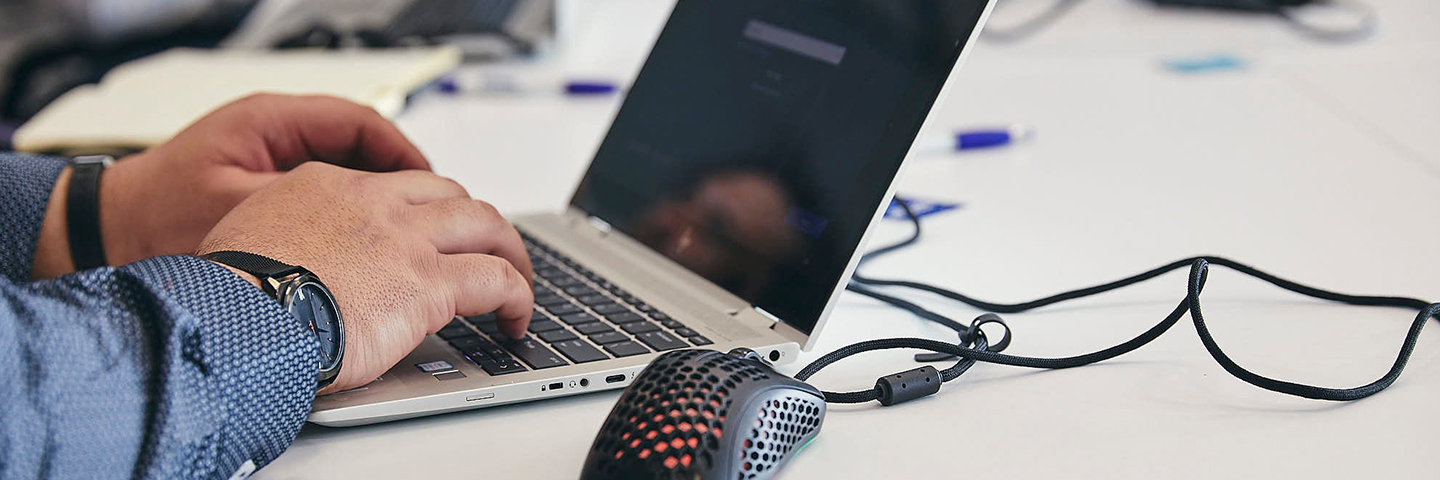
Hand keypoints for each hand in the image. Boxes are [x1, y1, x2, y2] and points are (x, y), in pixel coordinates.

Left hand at [32, 93, 430, 277]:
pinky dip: (349, 212)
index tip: (431, 184)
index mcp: (271, 121)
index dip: (404, 153)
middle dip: (399, 175)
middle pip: (360, 142)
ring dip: (375, 196)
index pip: (361, 122)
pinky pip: (323, 190)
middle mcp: (274, 132)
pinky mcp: (264, 184)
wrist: (104, 234)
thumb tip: (366, 220)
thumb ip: (307, 211)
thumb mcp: (243, 213)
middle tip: (430, 209)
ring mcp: (270, 157)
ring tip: (404, 228)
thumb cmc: (156, 219)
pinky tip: (363, 242)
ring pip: (344, 167)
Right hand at [197, 162, 533, 392]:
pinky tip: (517, 318)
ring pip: (485, 224)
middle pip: (449, 194)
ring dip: (509, 250)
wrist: (237, 316)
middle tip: (487, 247)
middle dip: (476, 221)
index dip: (420, 209)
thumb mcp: (247, 238)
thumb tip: (290, 268)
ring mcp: (406, 240)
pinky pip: (497, 280)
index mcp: (327, 186)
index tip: (427, 232)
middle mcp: (374, 203)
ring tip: (517, 279)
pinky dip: (518, 295)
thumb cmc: (229, 294)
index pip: (392, 185)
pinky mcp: (429, 282)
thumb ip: (284, 239)